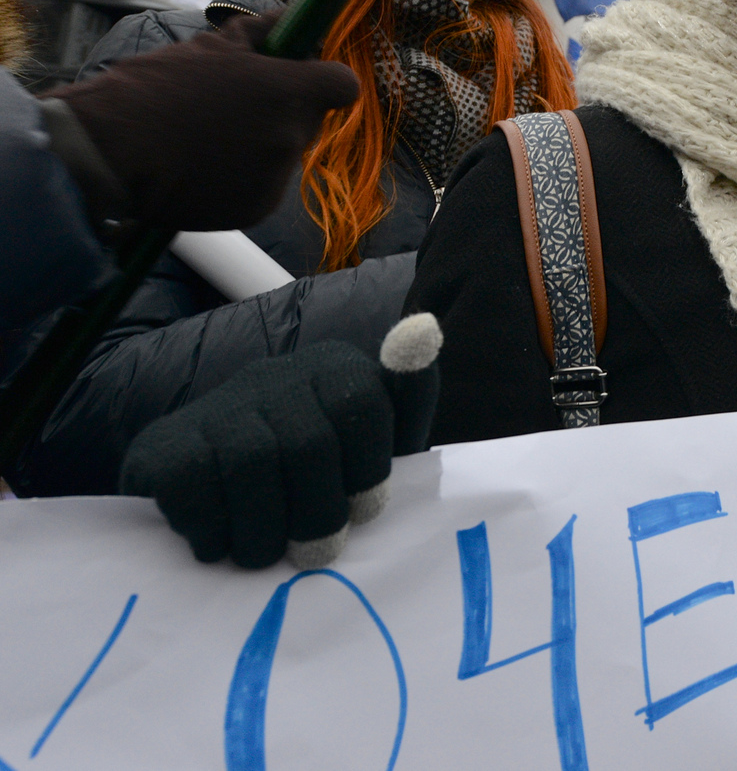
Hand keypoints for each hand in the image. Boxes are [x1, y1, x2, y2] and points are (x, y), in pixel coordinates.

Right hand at [45, 10, 359, 230]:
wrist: (110, 151)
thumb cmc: (155, 90)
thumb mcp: (211, 46)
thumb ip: (262, 32)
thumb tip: (291, 17)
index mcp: (289, 91)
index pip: (343, 85)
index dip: (324, 79)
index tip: (299, 76)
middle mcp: (293, 135)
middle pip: (309, 120)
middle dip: (282, 111)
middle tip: (234, 106)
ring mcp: (277, 176)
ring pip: (284, 153)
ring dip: (260, 145)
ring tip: (208, 137)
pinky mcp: (258, 208)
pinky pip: (263, 186)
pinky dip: (242, 179)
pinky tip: (203, 166)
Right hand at [120, 314, 440, 568]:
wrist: (208, 486)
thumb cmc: (316, 473)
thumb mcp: (375, 441)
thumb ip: (406, 400)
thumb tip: (424, 329)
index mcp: (332, 369)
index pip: (362, 402)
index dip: (368, 467)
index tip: (366, 510)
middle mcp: (273, 375)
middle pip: (308, 443)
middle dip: (319, 512)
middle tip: (319, 552)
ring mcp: (215, 406)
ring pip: (251, 465)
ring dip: (264, 529)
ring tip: (267, 555)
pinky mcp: (163, 444)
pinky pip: (193, 486)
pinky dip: (213, 528)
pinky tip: (220, 542)